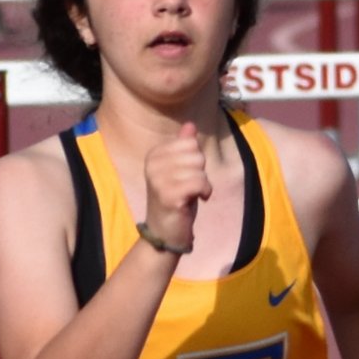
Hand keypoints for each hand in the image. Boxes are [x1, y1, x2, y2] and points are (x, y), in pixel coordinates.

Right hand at [142, 123, 210, 252]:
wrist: (165, 233)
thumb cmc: (175, 199)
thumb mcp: (180, 170)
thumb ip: (183, 147)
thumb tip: (190, 125)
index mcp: (154, 154)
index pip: (189, 142)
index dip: (195, 160)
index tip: (185, 175)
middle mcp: (153, 164)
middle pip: (196, 153)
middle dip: (200, 171)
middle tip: (189, 187)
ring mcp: (159, 180)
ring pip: (199, 168)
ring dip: (202, 184)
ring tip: (191, 195)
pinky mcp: (169, 195)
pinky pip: (200, 182)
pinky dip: (205, 192)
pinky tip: (197, 200)